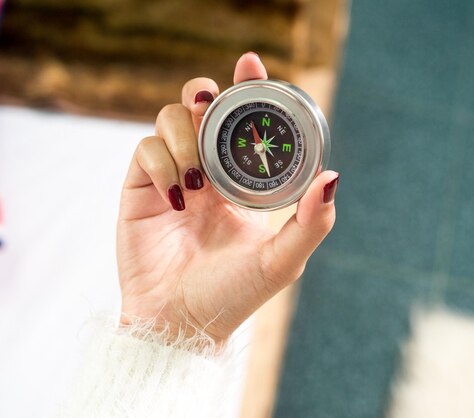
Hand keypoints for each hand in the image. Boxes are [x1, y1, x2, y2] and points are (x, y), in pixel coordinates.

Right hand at [117, 52, 338, 342]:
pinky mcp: (139, 188)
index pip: (242, 124)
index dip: (246, 88)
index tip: (251, 64)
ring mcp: (171, 177)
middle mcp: (206, 173)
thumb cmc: (232, 296)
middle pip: (201, 108)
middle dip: (206, 96)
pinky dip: (161, 163)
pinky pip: (145, 150)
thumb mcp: (281, 261)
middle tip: (213, 102)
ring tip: (196, 182)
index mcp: (239, 183)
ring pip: (171, 120)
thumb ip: (311, 222)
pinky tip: (176, 196)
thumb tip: (334, 175)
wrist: (180, 324)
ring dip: (185, 137)